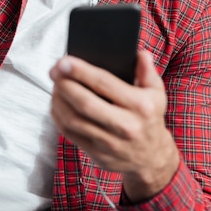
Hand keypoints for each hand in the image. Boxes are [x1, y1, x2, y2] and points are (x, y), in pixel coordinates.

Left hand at [50, 50, 179, 202]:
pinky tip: (57, 103)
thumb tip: (139, 53)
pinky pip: (70, 134)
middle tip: (54, 70)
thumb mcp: (157, 93)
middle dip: (65, 84)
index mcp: (140, 106)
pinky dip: (58, 117)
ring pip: (74, 120)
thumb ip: (147, 71)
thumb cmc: (150, 117)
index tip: (64, 61)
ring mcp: (111, 143)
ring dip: (58, 100)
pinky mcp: (98, 154)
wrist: (152, 158)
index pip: (105, 84)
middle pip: (85, 103)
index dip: (81, 71)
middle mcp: (126, 126)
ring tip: (54, 85)